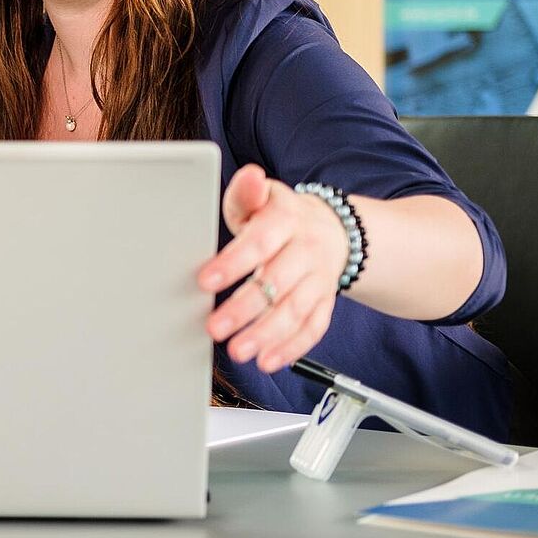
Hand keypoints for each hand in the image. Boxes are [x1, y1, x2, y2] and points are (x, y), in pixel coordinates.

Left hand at [198, 164, 349, 373]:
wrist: (332, 228)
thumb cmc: (278, 215)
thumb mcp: (262, 197)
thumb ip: (247, 192)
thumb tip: (249, 176)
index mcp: (287, 219)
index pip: (260, 242)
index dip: (234, 262)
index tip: (205, 281)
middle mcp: (307, 249)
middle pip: (277, 281)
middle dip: (245, 308)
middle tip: (215, 327)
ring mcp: (320, 278)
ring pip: (296, 309)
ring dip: (267, 334)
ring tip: (238, 351)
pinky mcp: (326, 301)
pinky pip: (315, 327)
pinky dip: (293, 347)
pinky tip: (268, 361)